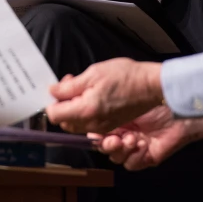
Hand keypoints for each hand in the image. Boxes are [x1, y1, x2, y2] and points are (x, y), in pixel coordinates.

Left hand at [46, 58, 162, 134]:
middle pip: (64, 122)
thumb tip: (53, 91)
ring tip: (83, 88)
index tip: (57, 89)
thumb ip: (70, 86)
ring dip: (73, 109)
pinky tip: (93, 95)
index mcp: (86, 110)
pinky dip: (85, 112)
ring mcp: (102, 127)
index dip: (52, 101)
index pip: (54, 115)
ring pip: (76, 124)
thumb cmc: (125, 76)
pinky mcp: (110, 126)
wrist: (150, 85)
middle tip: (69, 85)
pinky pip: (89, 124)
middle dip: (62, 105)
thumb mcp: (94, 73)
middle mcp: (92, 124)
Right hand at [88, 106, 202, 170]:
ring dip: (121, 150)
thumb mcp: (131, 96)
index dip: (96, 134)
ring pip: (117, 157)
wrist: (181, 105)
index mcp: (119, 117)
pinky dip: (134, 156)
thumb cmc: (158, 95)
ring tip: (131, 138)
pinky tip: (141, 144)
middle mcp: (126, 131)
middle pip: (105, 146)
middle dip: (106, 145)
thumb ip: (111, 103)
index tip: (95, 132)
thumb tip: (93, 105)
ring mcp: (136, 145)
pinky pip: (132, 164)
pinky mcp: (147, 156)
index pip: (99, 131)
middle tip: (113, 140)